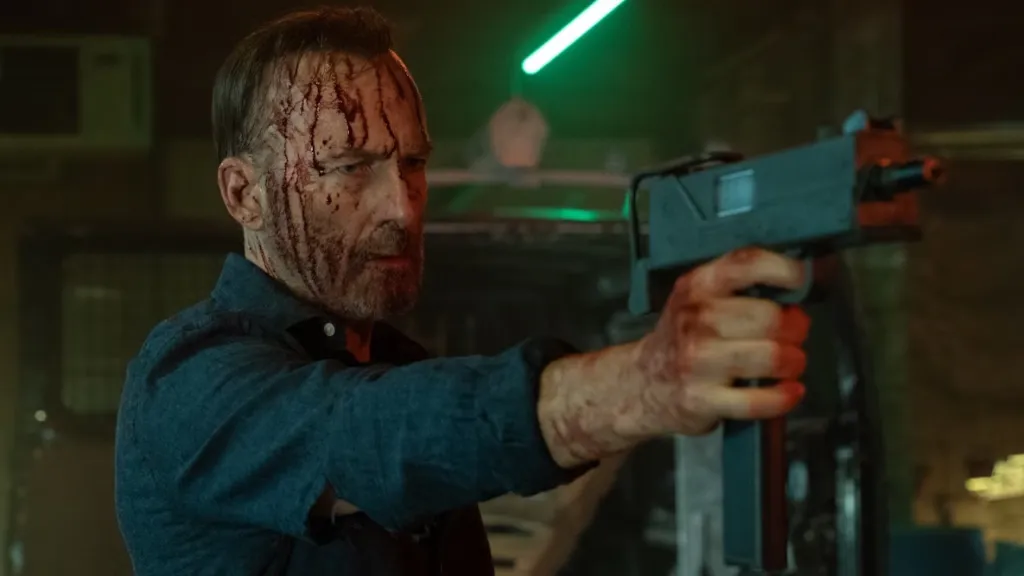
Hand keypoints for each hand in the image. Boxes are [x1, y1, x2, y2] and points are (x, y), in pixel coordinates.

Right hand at [631, 247, 809, 435]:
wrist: (644, 382)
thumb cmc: (684, 338)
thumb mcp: (699, 298)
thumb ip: (741, 286)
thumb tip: (803, 280)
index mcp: (698, 286)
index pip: (747, 263)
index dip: (784, 270)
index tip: (800, 282)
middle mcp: (696, 319)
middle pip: (770, 317)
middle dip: (795, 328)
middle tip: (793, 335)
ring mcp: (697, 360)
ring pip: (771, 356)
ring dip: (793, 362)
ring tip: (789, 363)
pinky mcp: (702, 399)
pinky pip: (759, 400)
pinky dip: (783, 397)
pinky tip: (788, 391)